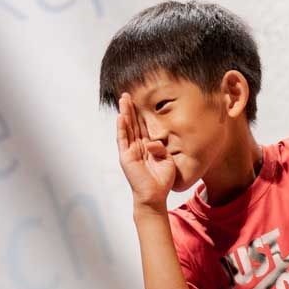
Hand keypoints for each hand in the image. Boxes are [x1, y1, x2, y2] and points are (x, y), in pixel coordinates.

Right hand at [117, 93, 175, 211]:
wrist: (155, 195)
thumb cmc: (162, 180)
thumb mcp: (167, 160)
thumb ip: (161, 149)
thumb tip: (152, 143)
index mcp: (147, 146)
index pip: (142, 126)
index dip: (141, 113)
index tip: (139, 100)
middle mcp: (137, 147)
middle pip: (133, 123)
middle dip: (130, 108)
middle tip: (126, 94)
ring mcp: (130, 151)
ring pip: (126, 128)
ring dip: (124, 113)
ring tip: (122, 99)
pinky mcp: (126, 157)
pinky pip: (123, 139)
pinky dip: (121, 128)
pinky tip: (121, 117)